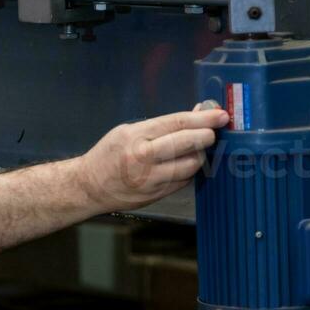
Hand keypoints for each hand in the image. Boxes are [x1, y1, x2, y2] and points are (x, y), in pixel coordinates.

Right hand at [78, 104, 229, 210]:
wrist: (90, 187)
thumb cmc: (109, 155)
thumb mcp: (128, 131)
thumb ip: (161, 125)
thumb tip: (195, 115)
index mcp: (135, 137)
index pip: (177, 123)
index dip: (203, 118)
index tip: (220, 115)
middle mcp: (143, 158)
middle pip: (187, 144)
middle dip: (206, 136)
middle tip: (213, 132)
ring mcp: (150, 179)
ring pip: (190, 166)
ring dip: (199, 155)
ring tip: (197, 148)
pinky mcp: (156, 195)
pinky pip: (183, 181)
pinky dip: (188, 171)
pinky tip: (185, 163)